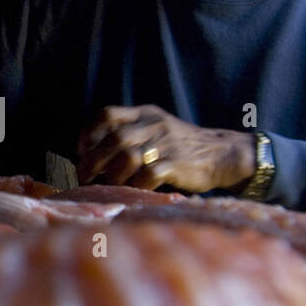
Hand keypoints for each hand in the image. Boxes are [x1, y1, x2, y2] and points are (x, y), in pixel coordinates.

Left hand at [76, 105, 255, 192]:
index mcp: (146, 114)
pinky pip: (148, 175)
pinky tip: (135, 190)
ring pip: (128, 156)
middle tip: (85, 176)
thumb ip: (131, 133)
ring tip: (111, 184)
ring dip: (113, 174)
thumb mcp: (157, 129)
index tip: (82, 151)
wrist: (223, 154)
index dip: (89, 133)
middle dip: (93, 160)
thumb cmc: (182, 146)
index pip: (108, 114)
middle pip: (113, 138)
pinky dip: (136, 185)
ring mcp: (166, 144)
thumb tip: (93, 153)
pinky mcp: (177, 164)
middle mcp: (154, 125)